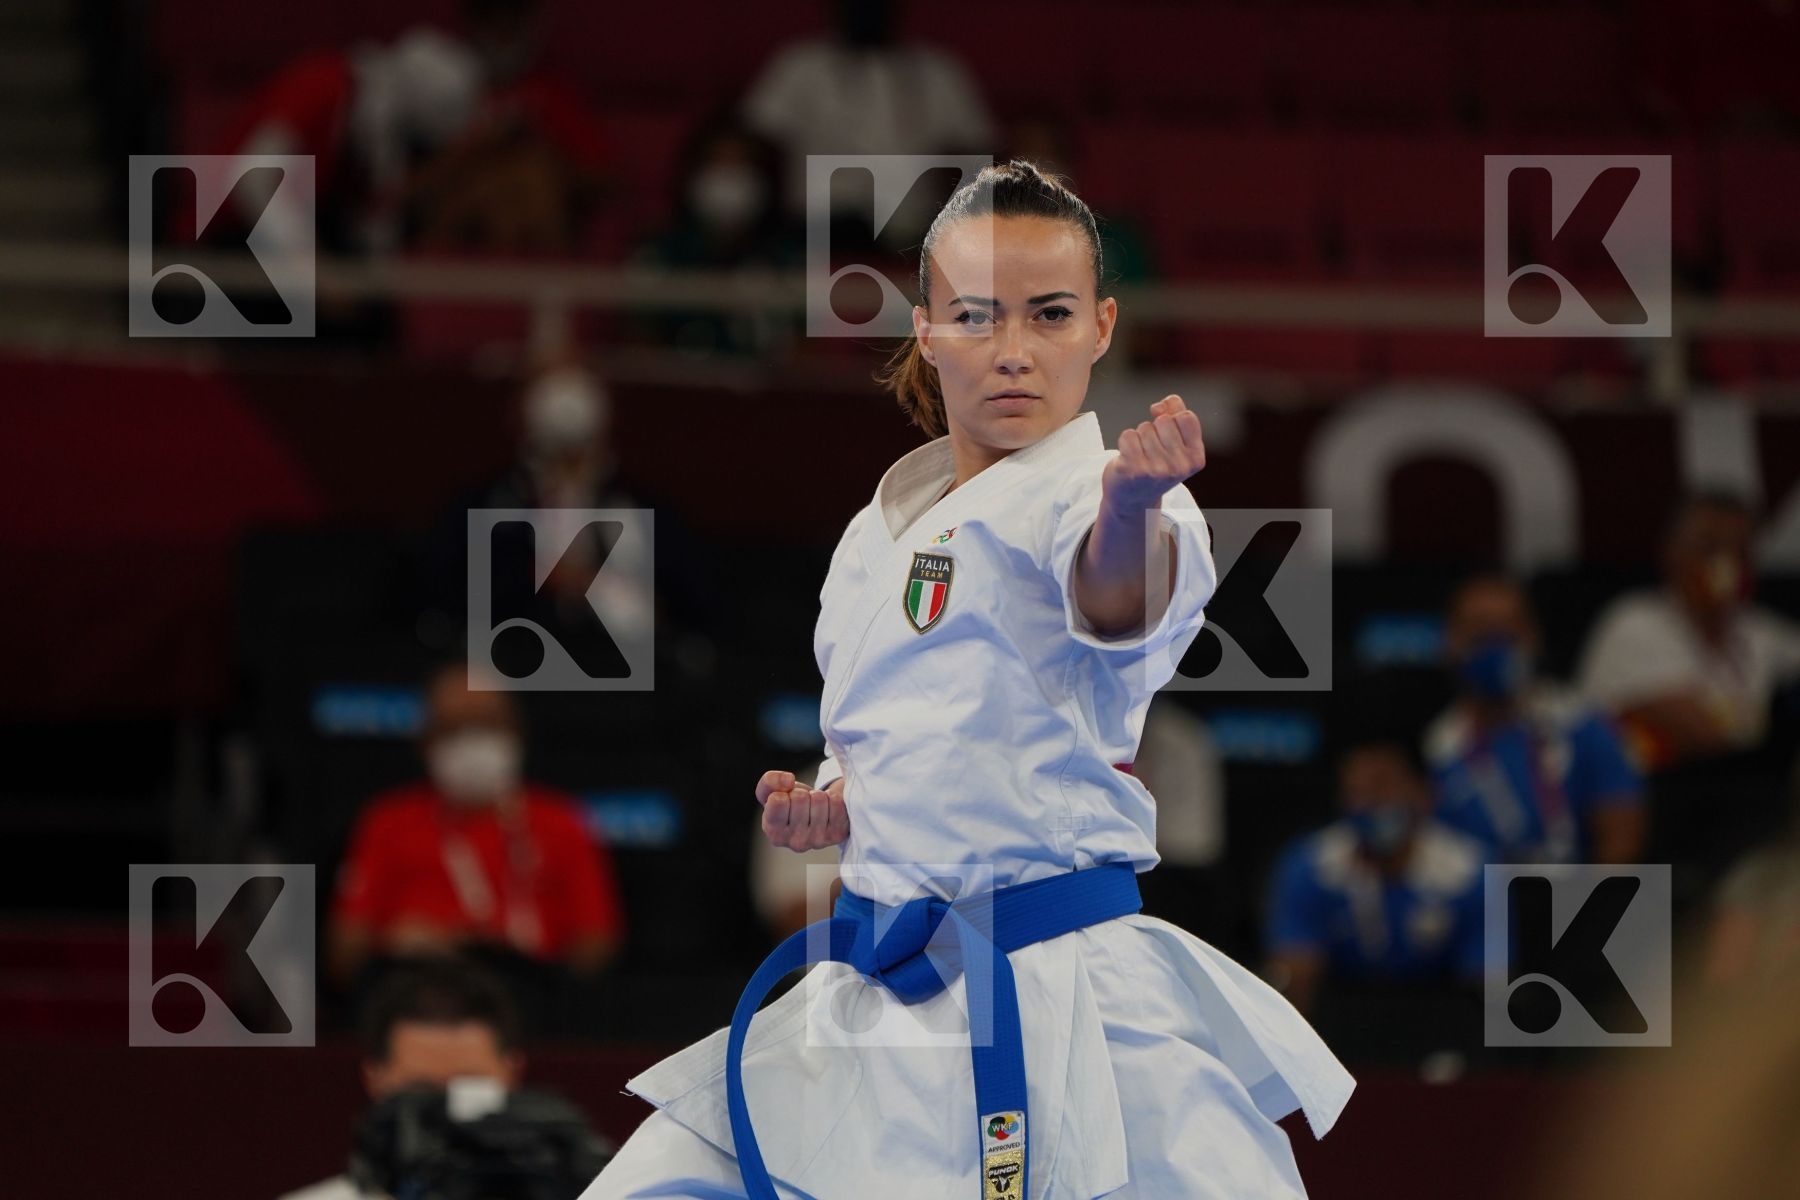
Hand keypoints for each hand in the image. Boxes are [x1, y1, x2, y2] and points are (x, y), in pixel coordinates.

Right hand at [756, 769, 848, 851]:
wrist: (815, 812)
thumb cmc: (790, 803)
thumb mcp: (772, 791)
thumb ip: (769, 781)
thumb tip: (788, 780)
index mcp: (774, 833)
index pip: (777, 800)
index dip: (783, 792)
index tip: (786, 800)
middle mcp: (795, 842)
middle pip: (799, 797)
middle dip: (801, 793)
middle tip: (802, 803)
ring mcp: (818, 840)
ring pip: (819, 799)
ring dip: (817, 795)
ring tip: (814, 805)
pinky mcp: (838, 834)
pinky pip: (836, 802)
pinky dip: (832, 798)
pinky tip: (828, 809)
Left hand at [1101, 394, 1205, 513]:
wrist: (1132, 500)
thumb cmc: (1155, 467)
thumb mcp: (1176, 444)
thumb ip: (1176, 415)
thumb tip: (1165, 402)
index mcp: (1195, 459)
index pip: (1187, 416)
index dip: (1173, 418)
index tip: (1167, 433)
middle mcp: (1179, 467)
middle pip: (1164, 420)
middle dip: (1155, 429)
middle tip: (1151, 450)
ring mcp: (1156, 470)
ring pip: (1145, 427)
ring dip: (1139, 437)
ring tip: (1141, 455)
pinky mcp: (1133, 469)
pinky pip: (1128, 435)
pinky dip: (1125, 441)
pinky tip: (1129, 457)